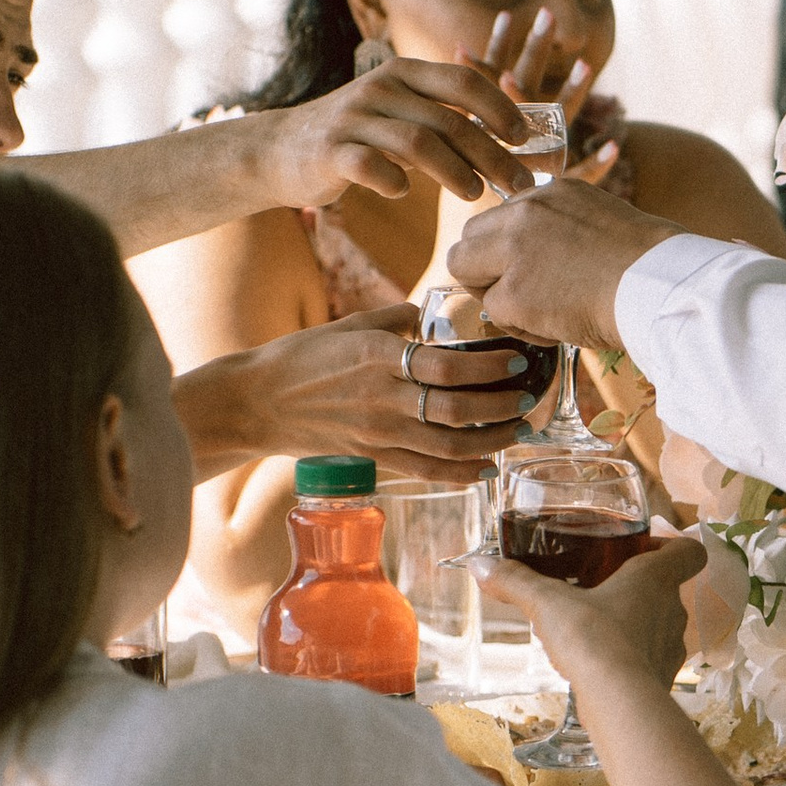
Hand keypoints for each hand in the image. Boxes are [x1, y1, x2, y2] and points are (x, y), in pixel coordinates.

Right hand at [176, 308, 537, 479]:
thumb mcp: (349, 325)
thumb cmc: (302, 357)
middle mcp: (381, 397)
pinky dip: (461, 473)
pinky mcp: (372, 456)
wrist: (256, 402)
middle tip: (529, 398)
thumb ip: (394, 319)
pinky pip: (426, 470)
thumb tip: (428, 311)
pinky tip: (487, 468)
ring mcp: (377, 431)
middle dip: (501, 407)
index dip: (488, 367)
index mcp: (377, 356)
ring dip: (492, 442)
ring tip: (519, 432)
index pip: (445, 365)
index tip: (517, 360)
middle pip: (455, 409)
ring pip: (448, 445)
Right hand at [267, 57, 536, 212]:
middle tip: (518, 183)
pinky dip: (393, 181)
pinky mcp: (329, 152)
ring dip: (455, 172)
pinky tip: (405, 192)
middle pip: (449, 120)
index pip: (463, 80)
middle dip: (491, 154)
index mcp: (403, 73)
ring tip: (477, 194)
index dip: (500, 108)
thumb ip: (444, 120)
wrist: (281, 148)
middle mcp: (379, 88)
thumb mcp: (400, 114)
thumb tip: (510, 141)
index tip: (525, 138)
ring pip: (417, 143)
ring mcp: (352, 119)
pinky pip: (369, 166)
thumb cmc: (359, 136)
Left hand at [450, 173, 682, 351]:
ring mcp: (516, 251)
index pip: (501, 217)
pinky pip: (494, 314)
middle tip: (522, 294)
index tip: (534, 269)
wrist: (665, 288)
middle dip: (485, 269)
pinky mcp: (515, 293)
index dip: (509, 249)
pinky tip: (556, 328)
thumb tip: (547, 259)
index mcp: (552, 192)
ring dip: (495, 295)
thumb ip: (564, 230)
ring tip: (541, 312)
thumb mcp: (604, 223)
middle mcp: (527, 212)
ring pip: (465, 271)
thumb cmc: (651, 267)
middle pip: (469, 239)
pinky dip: (520, 327)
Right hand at [483, 536, 702, 698]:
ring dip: (635, 625)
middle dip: (638, 589)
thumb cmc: (592, 639)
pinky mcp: (666, 679)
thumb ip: (515, 582)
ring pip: (659, 626)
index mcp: (655, 578)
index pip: (690, 551)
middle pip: (668, 589)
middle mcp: (673, 609)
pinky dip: (632, 660)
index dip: (674, 546)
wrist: (617, 701)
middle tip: (603, 590)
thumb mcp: (547, 604)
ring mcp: (674, 647)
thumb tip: (480, 565)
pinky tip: (601, 666)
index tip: (647, 549)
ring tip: (597, 631)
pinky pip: (651, 660)